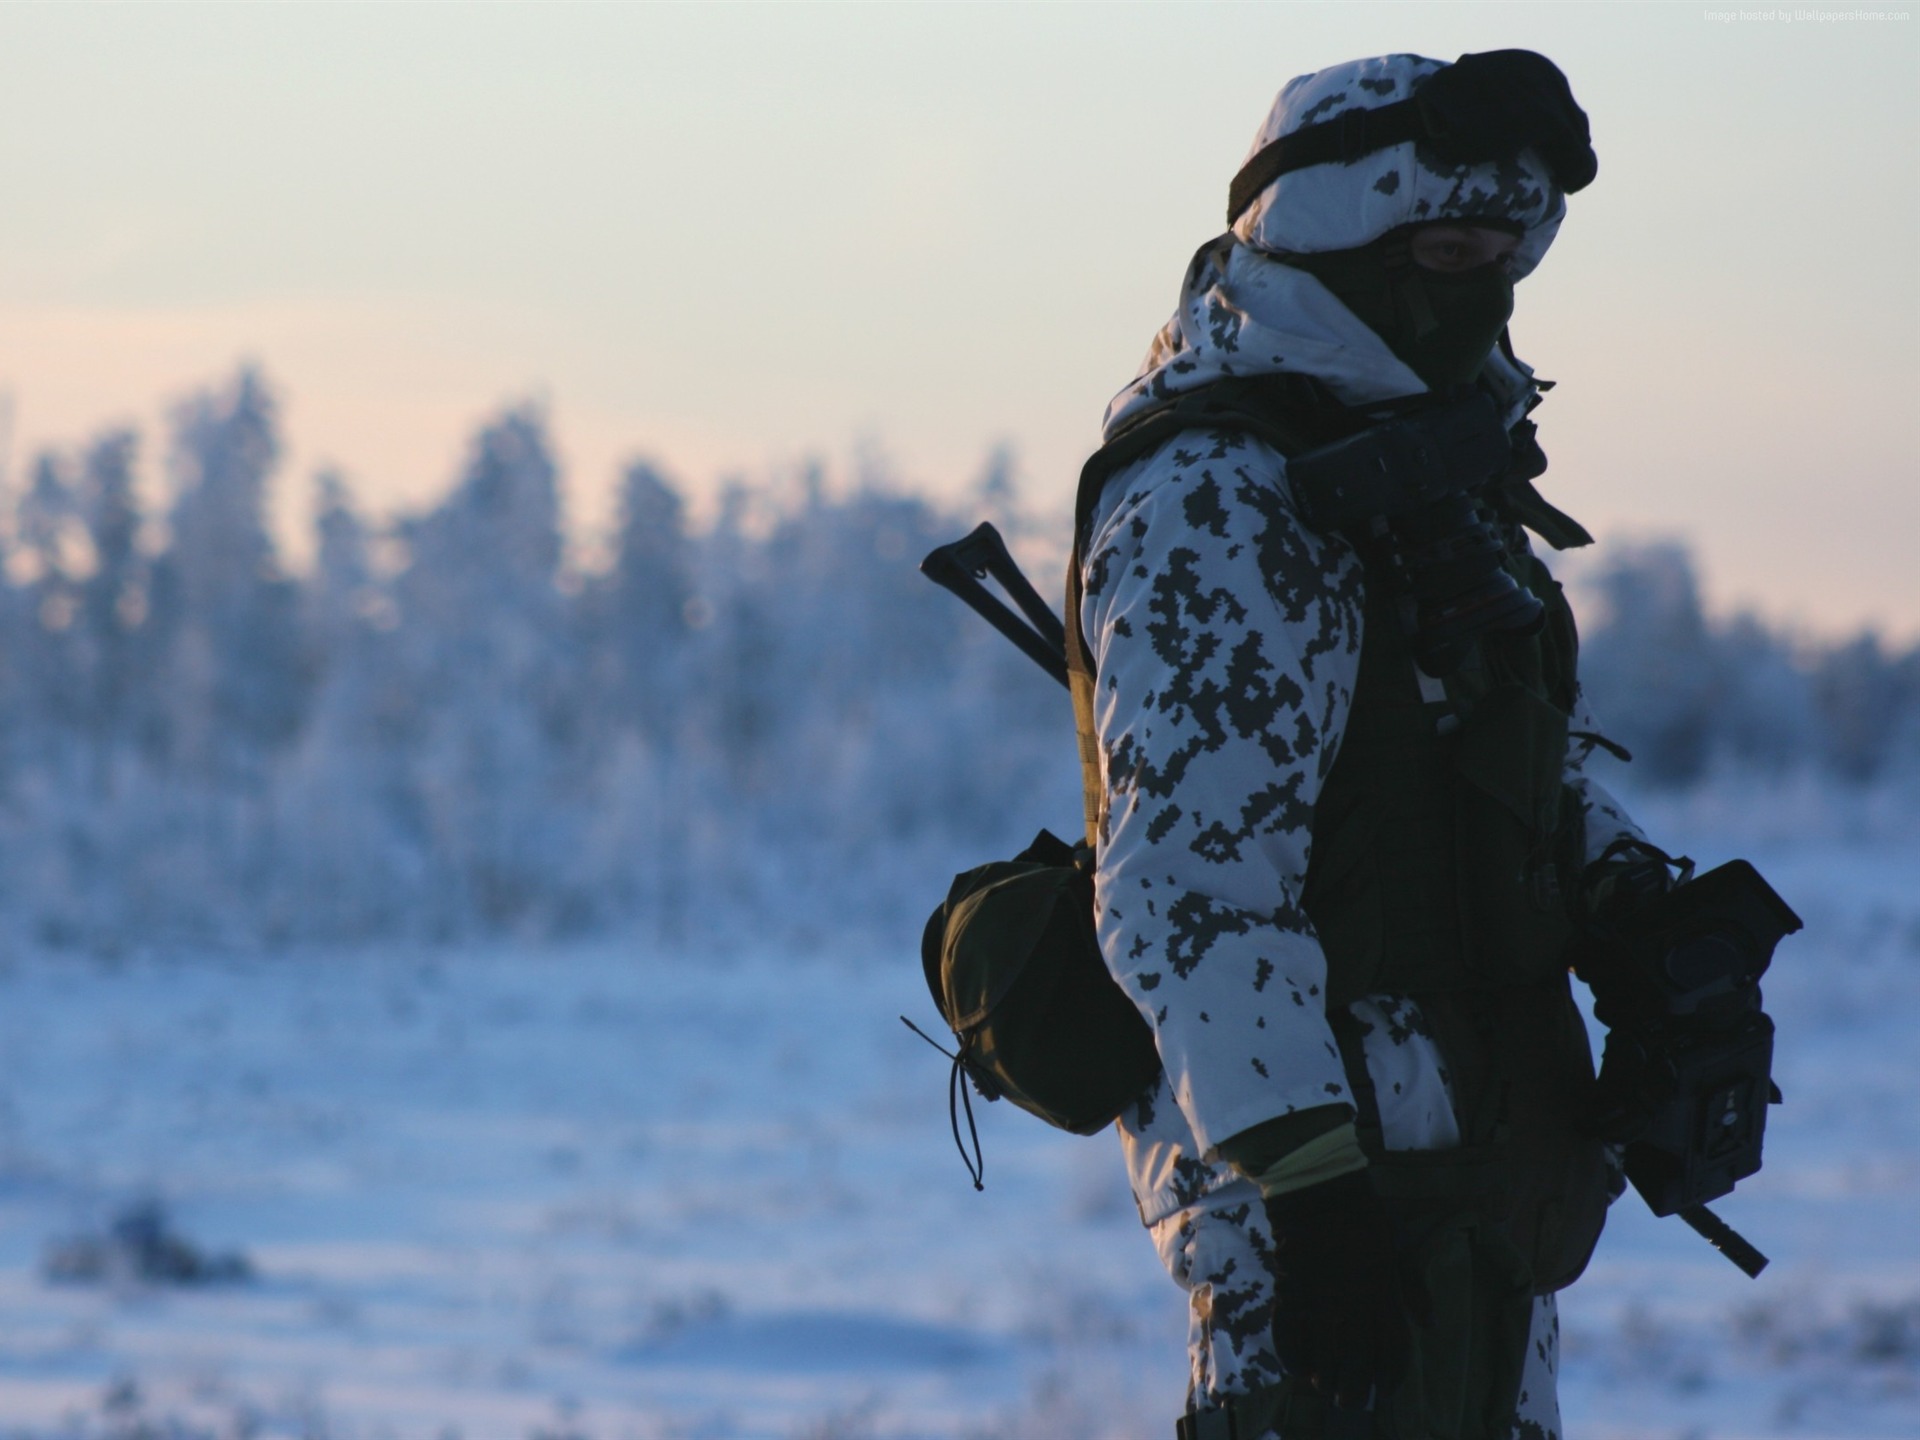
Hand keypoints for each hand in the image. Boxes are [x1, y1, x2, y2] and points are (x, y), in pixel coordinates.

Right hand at [1263, 1169, 1409, 1408]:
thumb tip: (1429, 1325)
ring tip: (1322, 1386)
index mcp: (1383, 1300)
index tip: (1381, 1391)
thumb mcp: (1400, 1250)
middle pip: (1354, 1368)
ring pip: (1321, 1359)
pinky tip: (1296, 1366)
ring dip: (1323, 1379)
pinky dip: (1291, 1357)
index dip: (1387, 1380)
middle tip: (1347, 1399)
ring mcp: (1320, 1305)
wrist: (1322, 1192)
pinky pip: (1288, 1336)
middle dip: (1351, 1391)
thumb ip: (1413, 1290)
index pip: (1390, 1356)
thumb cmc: (1366, 1219)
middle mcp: (1354, 1311)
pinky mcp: (1291, 1294)